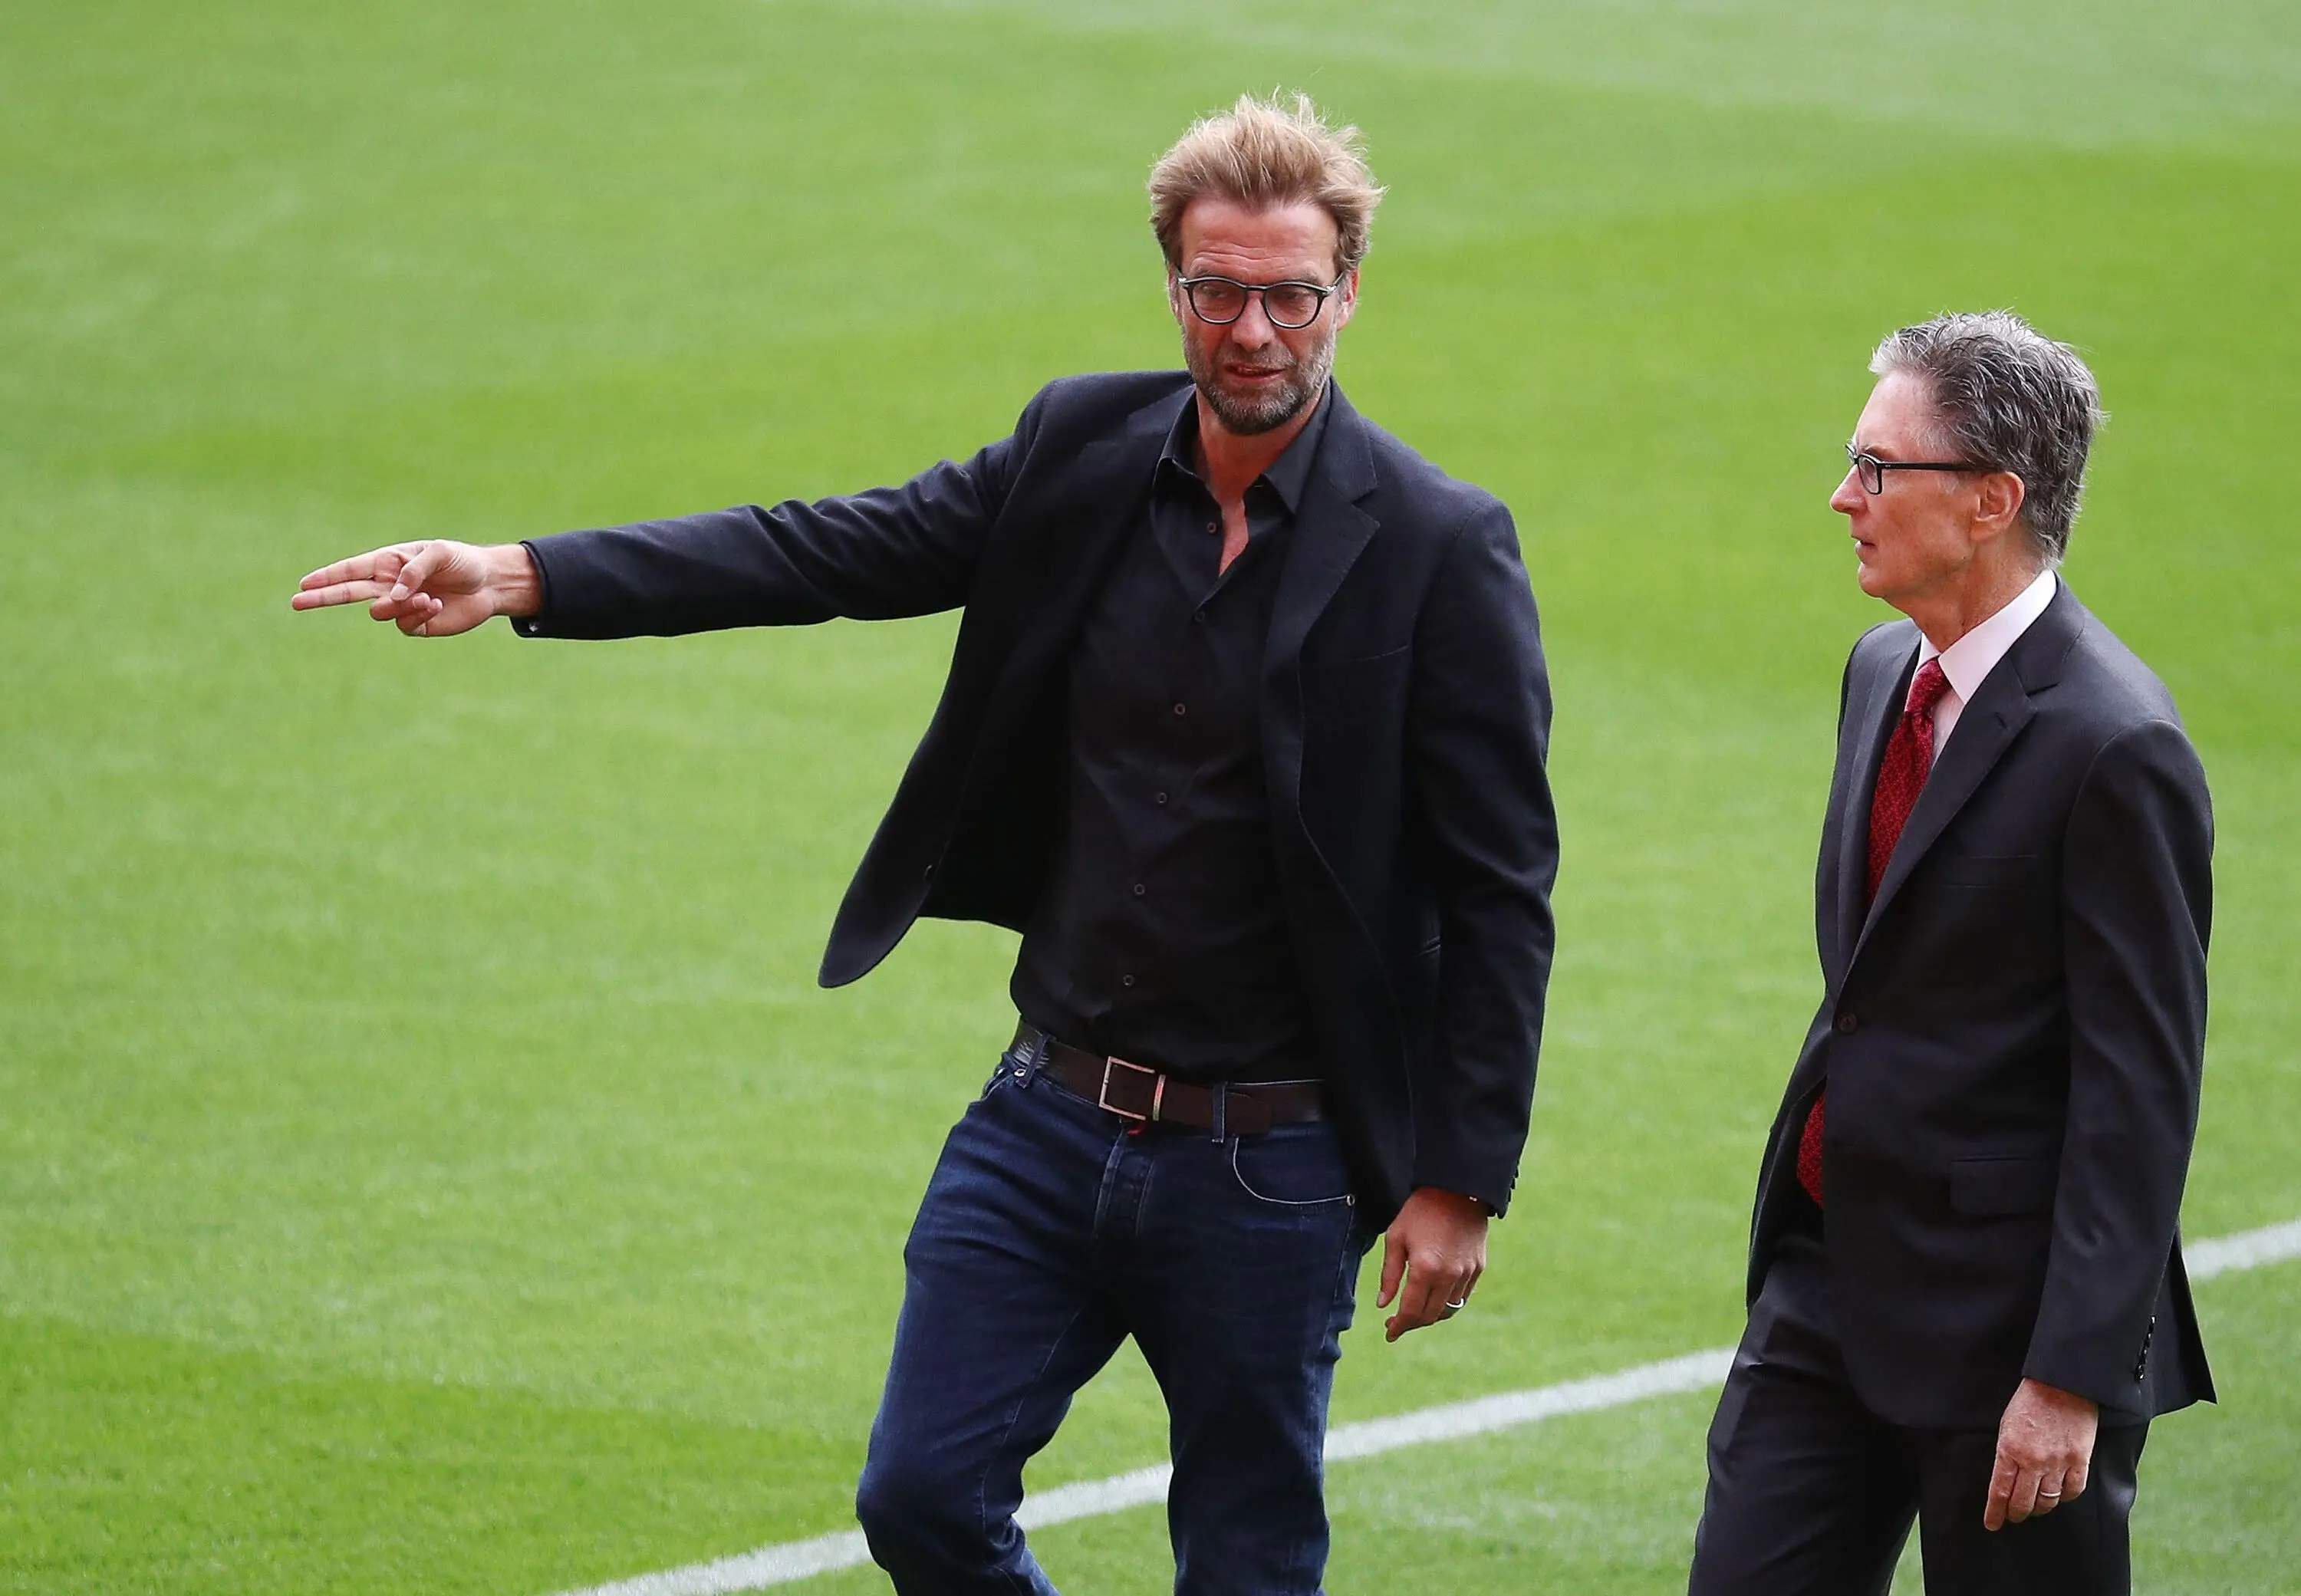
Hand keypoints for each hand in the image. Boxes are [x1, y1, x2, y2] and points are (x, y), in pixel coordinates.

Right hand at [292, 540, 539, 635]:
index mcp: (388, 562)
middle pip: (347, 592)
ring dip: (400, 605)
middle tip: (296, 602)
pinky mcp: (415, 624)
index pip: (351, 569)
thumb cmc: (462, 561)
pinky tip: (436, 605)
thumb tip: (390, 596)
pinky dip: (418, 614)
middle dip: (322, 596)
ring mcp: (399, 605)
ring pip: (379, 612)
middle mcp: (388, 584)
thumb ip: (413, 571)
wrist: (489, 584)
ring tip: (428, 597)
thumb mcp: (439, 554)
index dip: (327, 576)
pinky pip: (404, 624)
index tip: (304, 582)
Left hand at [1377, 1186, 1487, 1341]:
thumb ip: (1390, 1275)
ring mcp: (1467, 1273)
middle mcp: (1449, 1275)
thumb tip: (1383, 1305)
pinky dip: (1447, 1303)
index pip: (1411, 1311)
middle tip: (1396, 1323)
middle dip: (1412, 1324)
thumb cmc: (1420, 1210)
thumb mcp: (1396, 1238)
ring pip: (1449, 1309)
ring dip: (1430, 1315)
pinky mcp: (1478, 1267)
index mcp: (1425, 1268)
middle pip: (1430, 1315)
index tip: (1389, 1333)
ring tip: (1414, 1312)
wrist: (1457, 1189)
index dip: (1399, 1326)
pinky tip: (1434, 1298)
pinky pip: (1462, 1296)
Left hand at [1985, 1378, 2097, 1529]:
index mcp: (2009, 1450)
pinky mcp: (2080, 1461)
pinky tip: (2058, 1496)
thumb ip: (2006, 1454)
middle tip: (2014, 1517)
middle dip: (2016, 1514)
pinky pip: (2073, 1491)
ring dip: (2039, 1508)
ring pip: (2048, 1500)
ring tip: (2035, 1508)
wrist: (2062, 1385)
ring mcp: (2058, 1463)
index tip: (1992, 1524)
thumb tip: (2006, 1479)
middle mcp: (2033, 1461)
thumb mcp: (2006, 1426)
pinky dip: (2064, 1497)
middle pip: (2024, 1502)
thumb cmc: (2029, 1402)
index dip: (1996, 1512)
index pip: (2000, 1492)